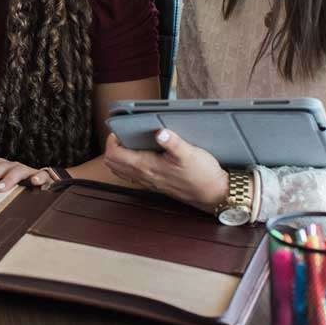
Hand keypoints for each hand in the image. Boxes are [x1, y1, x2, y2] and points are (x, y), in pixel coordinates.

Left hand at [0, 158, 51, 192]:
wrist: (42, 181)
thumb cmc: (15, 185)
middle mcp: (10, 165)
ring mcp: (26, 170)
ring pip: (16, 170)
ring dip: (8, 179)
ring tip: (0, 189)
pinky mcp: (41, 177)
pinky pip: (41, 175)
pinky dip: (38, 178)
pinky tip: (34, 182)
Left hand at [103, 131, 228, 213]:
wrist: (213, 194)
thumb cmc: (202, 175)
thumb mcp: (189, 153)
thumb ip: (173, 142)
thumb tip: (160, 133)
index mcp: (146, 166)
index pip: (114, 154)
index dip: (112, 140)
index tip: (120, 130)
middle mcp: (143, 176)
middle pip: (112, 163)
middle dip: (112, 147)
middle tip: (123, 134)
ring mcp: (148, 182)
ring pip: (120, 170)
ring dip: (118, 156)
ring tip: (129, 143)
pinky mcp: (154, 184)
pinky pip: (131, 175)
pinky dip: (128, 164)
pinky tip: (140, 155)